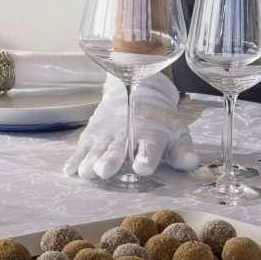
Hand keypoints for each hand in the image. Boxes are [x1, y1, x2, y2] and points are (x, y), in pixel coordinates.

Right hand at [67, 73, 193, 179]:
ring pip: (96, 149)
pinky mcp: (91, 134)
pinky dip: (74, 159)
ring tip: (86, 172)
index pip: (149, 149)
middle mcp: (126, 136)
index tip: (143, 167)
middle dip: (110, 161)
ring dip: (90, 161)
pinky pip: (81, 147)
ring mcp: (106, 134)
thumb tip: (192, 163)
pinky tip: (69, 171)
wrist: (136, 87)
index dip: (146, 158)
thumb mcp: (177, 131)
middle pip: (116, 151)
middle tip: (104, 171)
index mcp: (150, 136)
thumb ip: (182, 151)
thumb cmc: (159, 119)